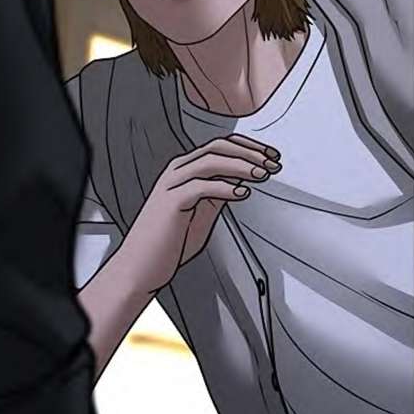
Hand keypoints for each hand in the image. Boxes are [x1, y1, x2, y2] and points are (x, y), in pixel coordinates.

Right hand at [144, 138, 279, 286]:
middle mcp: (178, 170)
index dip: (250, 148)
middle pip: (219, 147)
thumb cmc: (167, 244)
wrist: (139, 267)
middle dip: (251, 152)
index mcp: (186, 170)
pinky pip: (202, 186)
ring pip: (212, 161)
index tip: (272, 158)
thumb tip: (242, 182)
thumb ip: (218, 195)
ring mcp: (173, 183)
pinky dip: (225, 187)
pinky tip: (242, 194)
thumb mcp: (201, 213)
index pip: (222, 146)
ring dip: (242, 165)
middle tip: (274, 163)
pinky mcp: (172, 201)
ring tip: (263, 174)